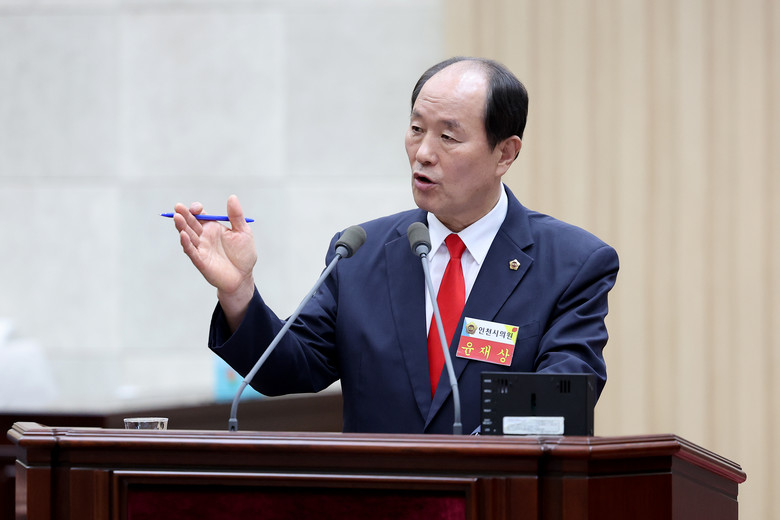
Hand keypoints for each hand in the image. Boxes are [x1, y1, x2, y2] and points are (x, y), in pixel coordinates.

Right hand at [173, 195, 256, 322]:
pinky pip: (191, 251)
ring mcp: (201, 248)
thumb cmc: (243, 255)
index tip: (197, 208)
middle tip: (178, 206)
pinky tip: (183, 235)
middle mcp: (204, 236)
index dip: (196, 210)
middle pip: (191, 223)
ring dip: (182, 226)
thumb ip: (236, 216)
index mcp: (213, 227)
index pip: (200, 215)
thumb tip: (232, 197)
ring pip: (188, 235)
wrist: (243, 277)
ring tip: (177, 217)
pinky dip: (186, 243)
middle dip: (184, 215)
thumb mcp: (243, 232)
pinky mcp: (200, 260)